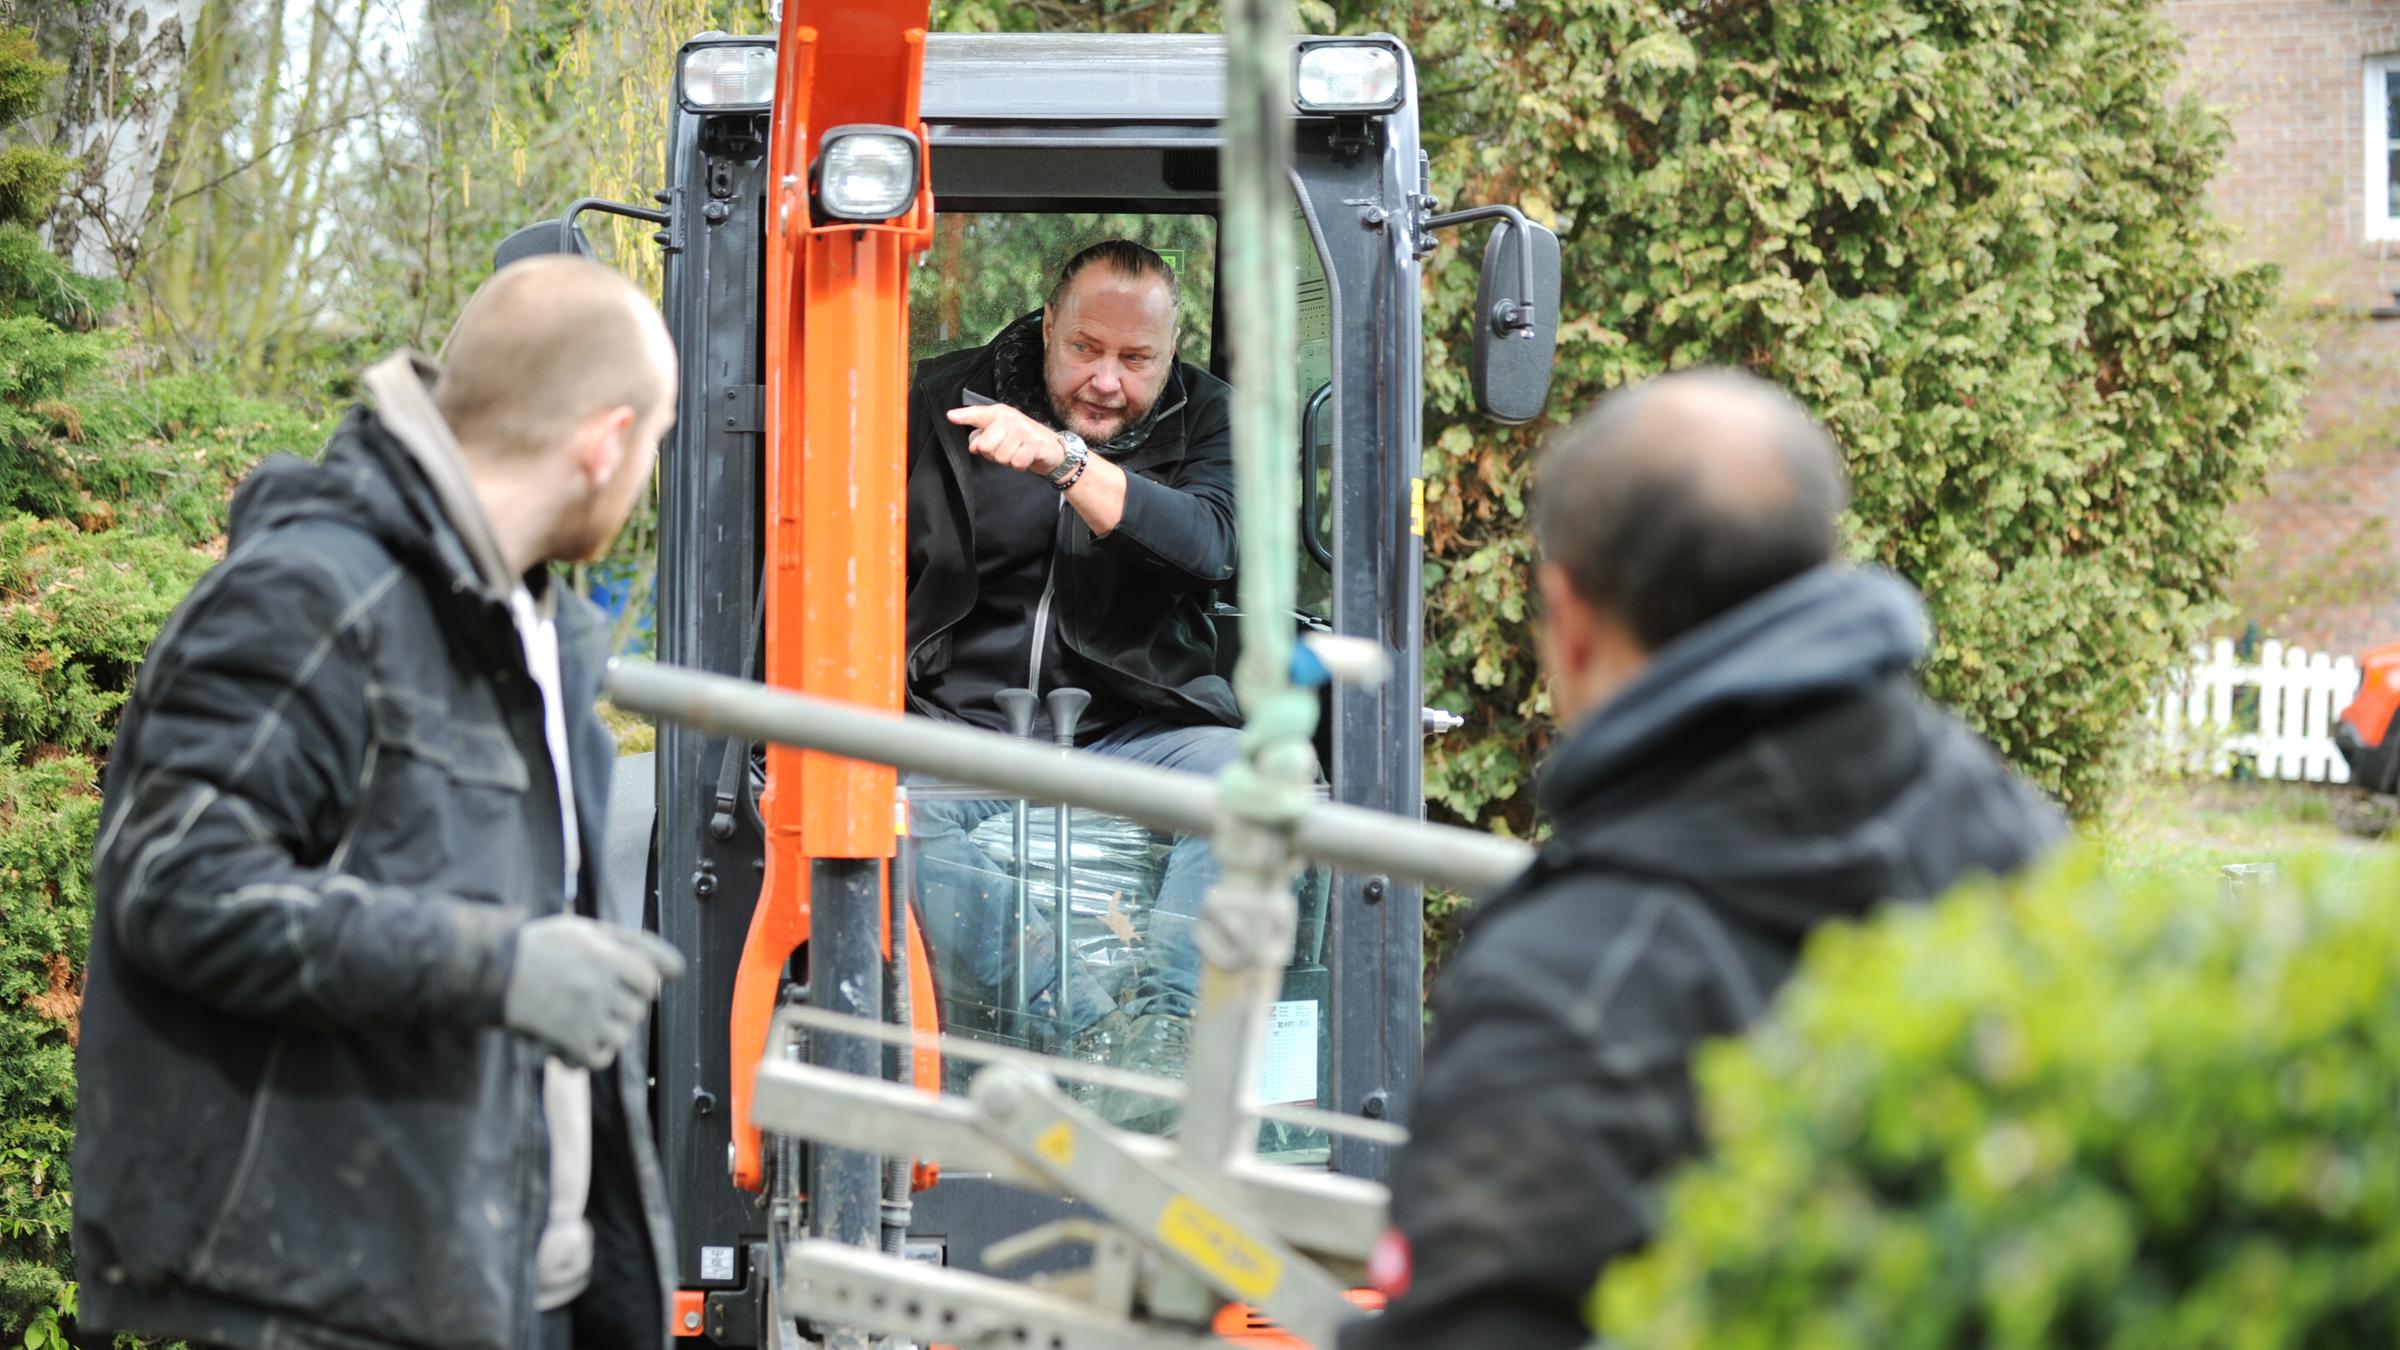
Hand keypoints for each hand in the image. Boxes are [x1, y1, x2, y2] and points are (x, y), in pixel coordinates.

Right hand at [501, 915, 685, 1068]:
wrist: (490, 971)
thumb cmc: (540, 946)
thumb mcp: (585, 930)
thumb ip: (630, 943)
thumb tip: (672, 968)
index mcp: (608, 954)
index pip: (659, 973)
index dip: (648, 977)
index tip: (633, 979)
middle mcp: (601, 984)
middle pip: (640, 1006)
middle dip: (624, 1003)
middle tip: (593, 996)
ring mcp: (586, 1013)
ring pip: (624, 1034)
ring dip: (609, 1030)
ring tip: (583, 1017)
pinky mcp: (569, 1039)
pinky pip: (600, 1058)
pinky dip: (592, 1053)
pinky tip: (575, 1040)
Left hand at [949, 403, 1067, 476]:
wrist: (1051, 448)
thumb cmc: (1021, 441)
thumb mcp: (1000, 434)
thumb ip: (982, 437)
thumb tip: (974, 445)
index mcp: (998, 414)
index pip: (977, 414)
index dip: (963, 416)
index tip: (951, 416)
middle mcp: (1010, 418)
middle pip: (986, 446)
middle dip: (993, 455)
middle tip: (1005, 449)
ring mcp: (1023, 430)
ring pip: (1001, 457)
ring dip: (1008, 461)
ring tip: (1017, 453)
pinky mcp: (1035, 443)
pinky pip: (1016, 462)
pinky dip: (1019, 466)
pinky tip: (1025, 458)